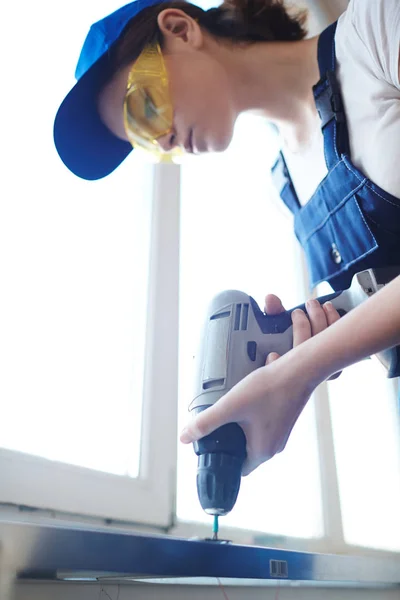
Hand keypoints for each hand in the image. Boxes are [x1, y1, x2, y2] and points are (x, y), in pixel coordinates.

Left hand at [180, 294, 340, 475]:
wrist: (300, 370)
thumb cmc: (268, 389)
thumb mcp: (230, 406)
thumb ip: (206, 422)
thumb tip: (184, 438)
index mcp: (262, 451)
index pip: (238, 468)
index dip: (223, 460)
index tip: (210, 447)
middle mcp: (274, 446)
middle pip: (244, 451)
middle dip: (229, 439)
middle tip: (215, 423)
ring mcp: (281, 432)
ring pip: (253, 434)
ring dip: (241, 424)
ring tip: (229, 408)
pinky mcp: (285, 418)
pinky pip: (263, 421)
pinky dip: (252, 413)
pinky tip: (247, 396)